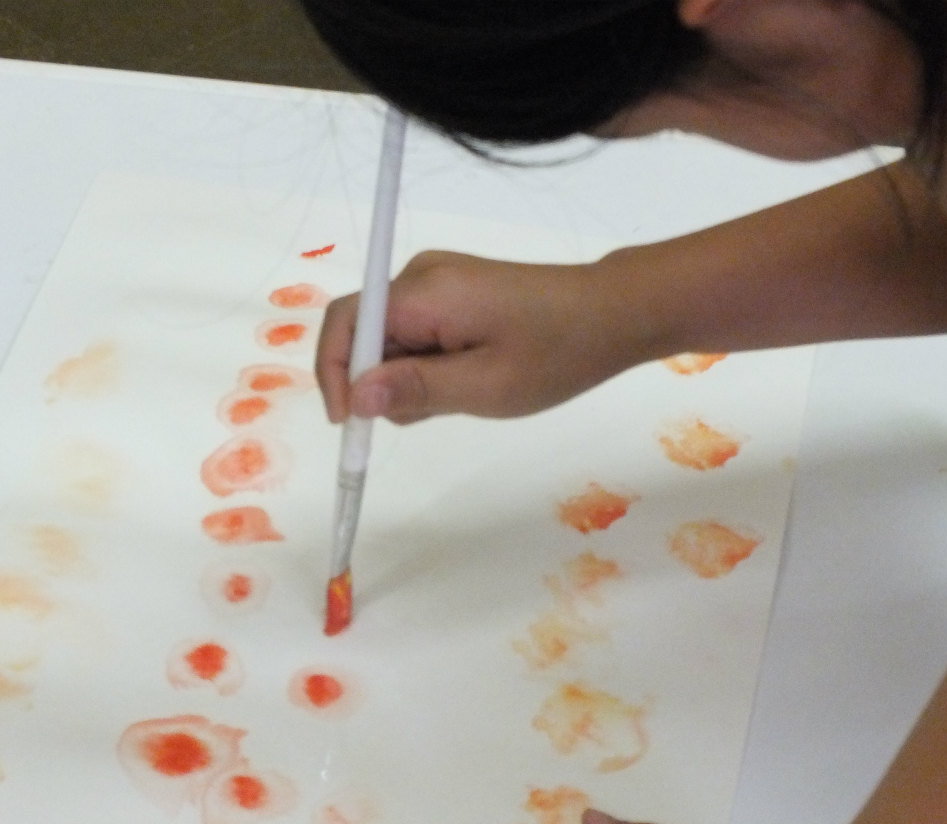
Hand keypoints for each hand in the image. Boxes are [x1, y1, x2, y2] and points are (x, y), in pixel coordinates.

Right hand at [315, 250, 655, 424]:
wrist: (613, 314)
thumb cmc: (556, 352)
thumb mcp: (486, 386)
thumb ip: (416, 390)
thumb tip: (356, 397)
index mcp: (423, 292)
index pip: (345, 322)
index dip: (333, 373)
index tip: (349, 423)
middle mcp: (420, 277)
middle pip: (364, 333)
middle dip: (379, 381)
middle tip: (429, 414)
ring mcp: (436, 283)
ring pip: (389, 340)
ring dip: (408, 378)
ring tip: (463, 395)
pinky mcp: (451, 294)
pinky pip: (414, 335)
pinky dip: (426, 367)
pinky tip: (466, 381)